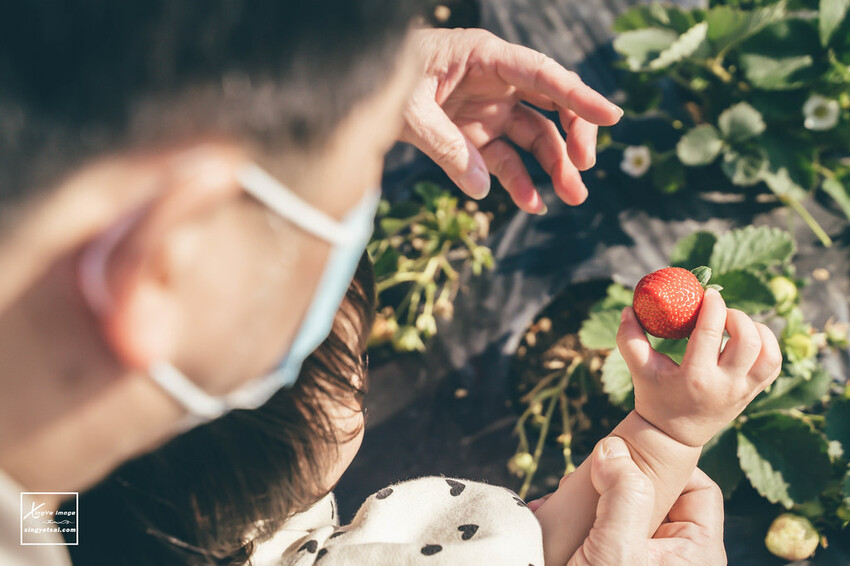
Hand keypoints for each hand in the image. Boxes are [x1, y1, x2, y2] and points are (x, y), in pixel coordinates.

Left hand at [403, 28, 622, 213]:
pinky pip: (507, 158)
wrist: (363, 86)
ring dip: (555, 165)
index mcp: (485, 57)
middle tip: (583, 167)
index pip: (541, 74)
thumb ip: (445, 146)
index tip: (611, 116)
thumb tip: (483, 188)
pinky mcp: (478, 133)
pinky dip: (519, 180)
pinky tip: (531, 202)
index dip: (578, 95)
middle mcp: (496, 81)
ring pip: (536, 135)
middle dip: (573, 135)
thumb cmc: (385, 79)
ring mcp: (490, 108)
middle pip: (551, 103)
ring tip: (571, 197)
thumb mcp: (408, 110)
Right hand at [566, 436, 726, 565]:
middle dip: (615, 479)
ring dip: (591, 498)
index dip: (667, 464)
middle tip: (583, 480)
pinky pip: (601, 525)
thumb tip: (613, 449)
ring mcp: (643, 557)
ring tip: (563, 498)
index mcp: (696, 552)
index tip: (625, 453)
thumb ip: (623, 495)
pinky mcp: (612, 559)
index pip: (699, 488)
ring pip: (624, 506)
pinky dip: (578, 516)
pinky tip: (553, 513)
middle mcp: (673, 553)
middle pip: (656, 493)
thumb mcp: (617, 550)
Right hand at [617, 289, 782, 446]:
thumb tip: (628, 308)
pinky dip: (768, 344)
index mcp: (694, 377)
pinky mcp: (753, 393)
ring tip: (735, 324)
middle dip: (736, 316)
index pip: (710, 332)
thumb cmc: (655, 397)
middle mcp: (724, 385)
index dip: (712, 306)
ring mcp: (742, 391)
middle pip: (747, 340)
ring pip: (768, 352)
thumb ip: (629, 338)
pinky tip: (748, 338)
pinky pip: (774, 364)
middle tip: (720, 311)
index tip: (708, 294)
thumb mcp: (639, 369)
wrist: (675, 434)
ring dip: (756, 329)